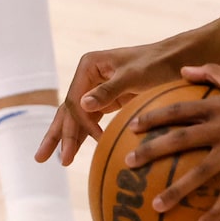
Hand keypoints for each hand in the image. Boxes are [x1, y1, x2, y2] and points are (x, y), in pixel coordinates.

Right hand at [37, 35, 201, 166]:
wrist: (178, 60)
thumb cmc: (157, 64)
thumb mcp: (135, 76)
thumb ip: (109, 90)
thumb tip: (82, 105)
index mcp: (89, 66)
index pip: (75, 101)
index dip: (79, 124)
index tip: (96, 140)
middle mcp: (88, 76)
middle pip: (67, 110)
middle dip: (56, 134)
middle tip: (41, 159)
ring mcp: (96, 89)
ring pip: (75, 117)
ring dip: (64, 138)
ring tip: (48, 160)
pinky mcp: (108, 100)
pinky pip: (90, 121)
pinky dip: (82, 136)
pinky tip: (74, 151)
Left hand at [124, 64, 219, 220]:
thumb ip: (211, 71)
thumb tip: (183, 69)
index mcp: (219, 105)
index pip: (179, 110)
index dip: (153, 118)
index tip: (131, 127)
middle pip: (181, 140)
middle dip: (151, 151)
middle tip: (128, 164)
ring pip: (201, 172)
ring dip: (176, 190)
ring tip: (155, 206)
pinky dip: (216, 212)